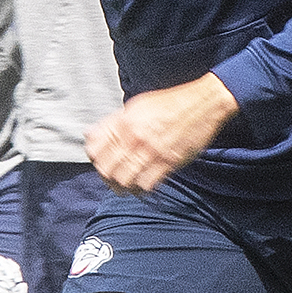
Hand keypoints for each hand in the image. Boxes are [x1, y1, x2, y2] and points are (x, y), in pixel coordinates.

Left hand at [87, 74, 239, 194]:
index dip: (94, 160)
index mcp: (124, 121)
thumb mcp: (136, 106)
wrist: (202, 104)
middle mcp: (134, 137)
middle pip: (107, 169)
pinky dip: (142, 188)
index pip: (95, 150)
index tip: (101, 163)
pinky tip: (144, 184)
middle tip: (113, 179)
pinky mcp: (168, 162)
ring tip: (127, 185)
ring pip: (124, 180)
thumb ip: (113, 122)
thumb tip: (89, 133)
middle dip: (107, 178)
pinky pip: (146, 184)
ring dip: (123, 186)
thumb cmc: (169, 104)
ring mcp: (151, 151)